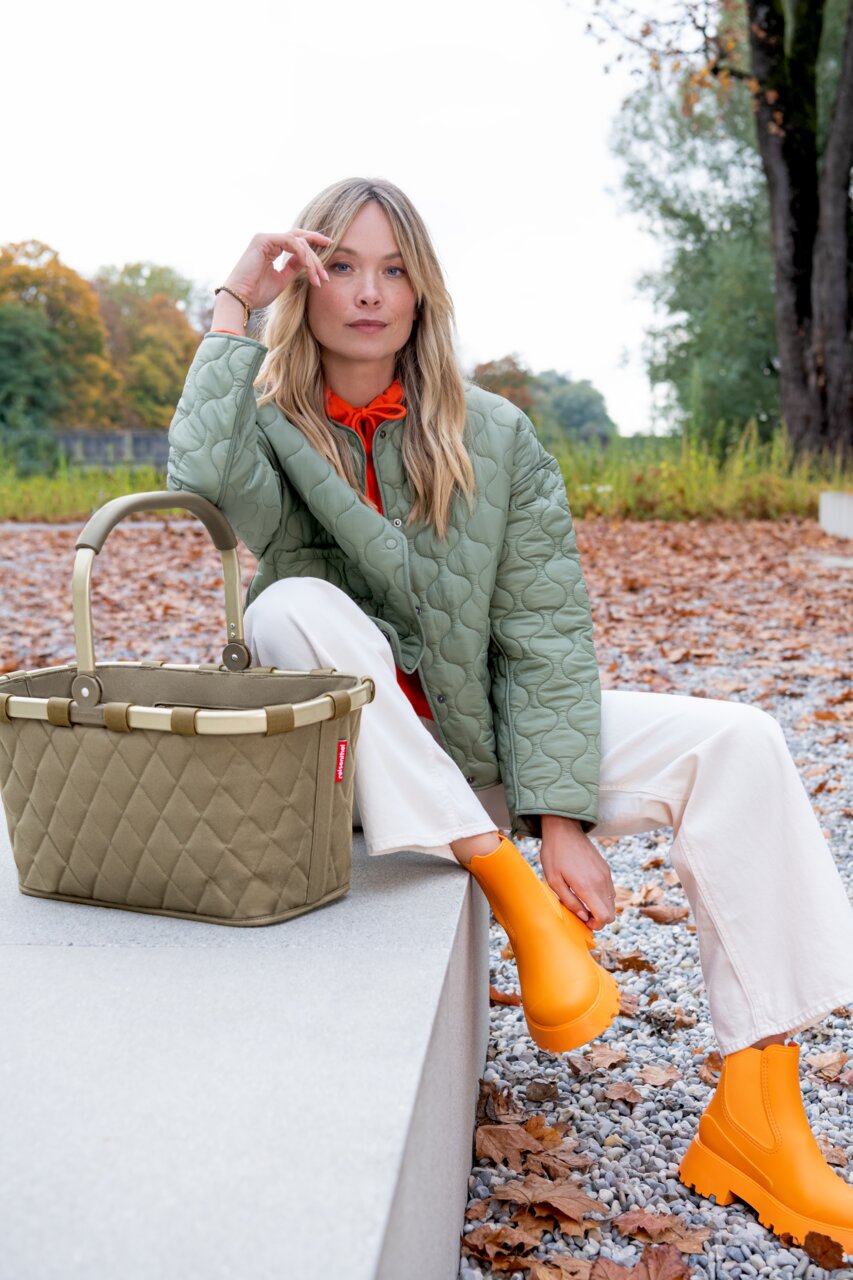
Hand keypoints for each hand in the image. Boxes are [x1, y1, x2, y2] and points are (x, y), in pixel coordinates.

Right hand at [222, 230, 333, 310]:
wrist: (241, 299)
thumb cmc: (257, 293)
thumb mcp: (282, 279)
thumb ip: (294, 267)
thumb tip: (307, 261)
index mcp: (272, 248)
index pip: (297, 241)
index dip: (314, 244)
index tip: (330, 250)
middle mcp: (269, 240)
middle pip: (300, 238)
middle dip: (317, 253)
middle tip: (326, 273)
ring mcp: (265, 238)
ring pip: (298, 241)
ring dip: (311, 260)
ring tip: (318, 277)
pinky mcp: (263, 240)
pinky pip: (291, 242)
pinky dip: (302, 254)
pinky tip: (308, 267)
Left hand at [539, 815, 615, 930]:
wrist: (563, 829)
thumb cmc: (554, 854)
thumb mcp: (554, 881)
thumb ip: (570, 902)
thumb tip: (584, 918)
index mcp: (588, 886)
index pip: (605, 917)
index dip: (596, 925)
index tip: (584, 922)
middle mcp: (601, 881)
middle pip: (612, 912)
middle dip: (599, 919)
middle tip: (582, 914)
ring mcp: (605, 874)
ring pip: (612, 902)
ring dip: (601, 907)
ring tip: (583, 901)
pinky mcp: (606, 868)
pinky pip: (610, 889)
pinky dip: (602, 896)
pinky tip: (586, 890)